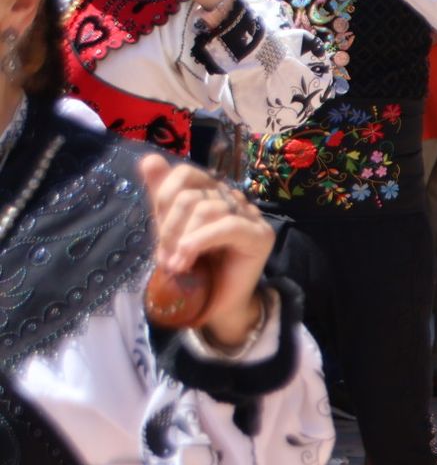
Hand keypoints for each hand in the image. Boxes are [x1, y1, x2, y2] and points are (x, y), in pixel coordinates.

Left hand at [139, 155, 273, 351]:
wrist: (215, 304)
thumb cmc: (194, 268)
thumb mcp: (170, 231)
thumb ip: (162, 197)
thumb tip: (149, 159)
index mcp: (211, 192)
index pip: (185, 174)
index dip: (165, 198)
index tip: (157, 233)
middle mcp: (232, 198)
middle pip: (191, 195)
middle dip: (169, 228)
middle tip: (163, 260)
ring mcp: (250, 215)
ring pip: (207, 209)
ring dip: (182, 240)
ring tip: (175, 266)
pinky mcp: (260, 235)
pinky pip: (227, 226)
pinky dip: (200, 242)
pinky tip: (187, 260)